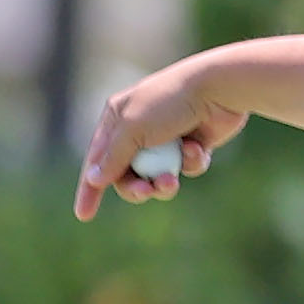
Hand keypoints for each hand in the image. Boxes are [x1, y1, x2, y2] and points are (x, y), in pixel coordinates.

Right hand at [75, 59, 248, 217]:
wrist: (219, 88)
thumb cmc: (170, 102)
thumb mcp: (133, 129)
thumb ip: (112, 157)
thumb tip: (93, 180)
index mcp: (117, 118)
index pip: (96, 159)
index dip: (90, 189)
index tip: (84, 215)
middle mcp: (138, 128)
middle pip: (127, 174)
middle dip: (136, 188)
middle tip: (146, 192)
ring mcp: (166, 138)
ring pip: (156, 176)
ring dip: (164, 181)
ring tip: (172, 180)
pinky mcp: (192, 145)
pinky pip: (184, 168)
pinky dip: (190, 162)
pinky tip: (198, 147)